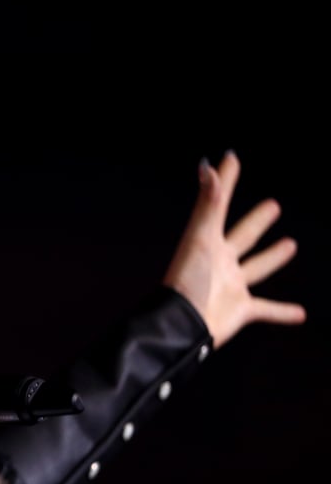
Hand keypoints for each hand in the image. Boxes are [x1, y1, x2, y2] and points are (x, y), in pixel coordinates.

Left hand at [162, 150, 305, 348]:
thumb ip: (208, 205)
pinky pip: (267, 310)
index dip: (225, 181)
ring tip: (290, 244)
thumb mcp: (199, 240)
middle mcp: (220, 262)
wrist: (183, 325)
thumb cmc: (187, 281)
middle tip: (273, 205)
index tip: (231, 158)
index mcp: (207, 242)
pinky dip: (283, 312)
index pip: (218, 203)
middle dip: (257, 222)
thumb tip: (209, 168)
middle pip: (242, 236)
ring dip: (272, 257)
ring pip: (256, 268)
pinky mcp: (241, 310)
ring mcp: (231, 286)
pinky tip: (301, 314)